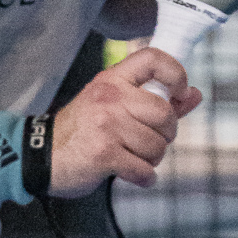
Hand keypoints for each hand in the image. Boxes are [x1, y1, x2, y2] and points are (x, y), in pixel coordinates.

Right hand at [48, 50, 201, 197]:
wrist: (43, 156)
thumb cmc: (82, 130)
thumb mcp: (113, 105)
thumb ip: (156, 99)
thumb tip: (194, 94)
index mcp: (112, 80)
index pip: (153, 58)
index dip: (175, 73)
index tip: (179, 91)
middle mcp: (110, 97)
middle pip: (164, 113)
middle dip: (166, 134)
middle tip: (149, 140)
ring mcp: (107, 125)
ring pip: (157, 146)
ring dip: (151, 159)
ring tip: (133, 157)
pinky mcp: (104, 154)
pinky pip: (144, 170)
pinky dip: (144, 178)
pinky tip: (131, 174)